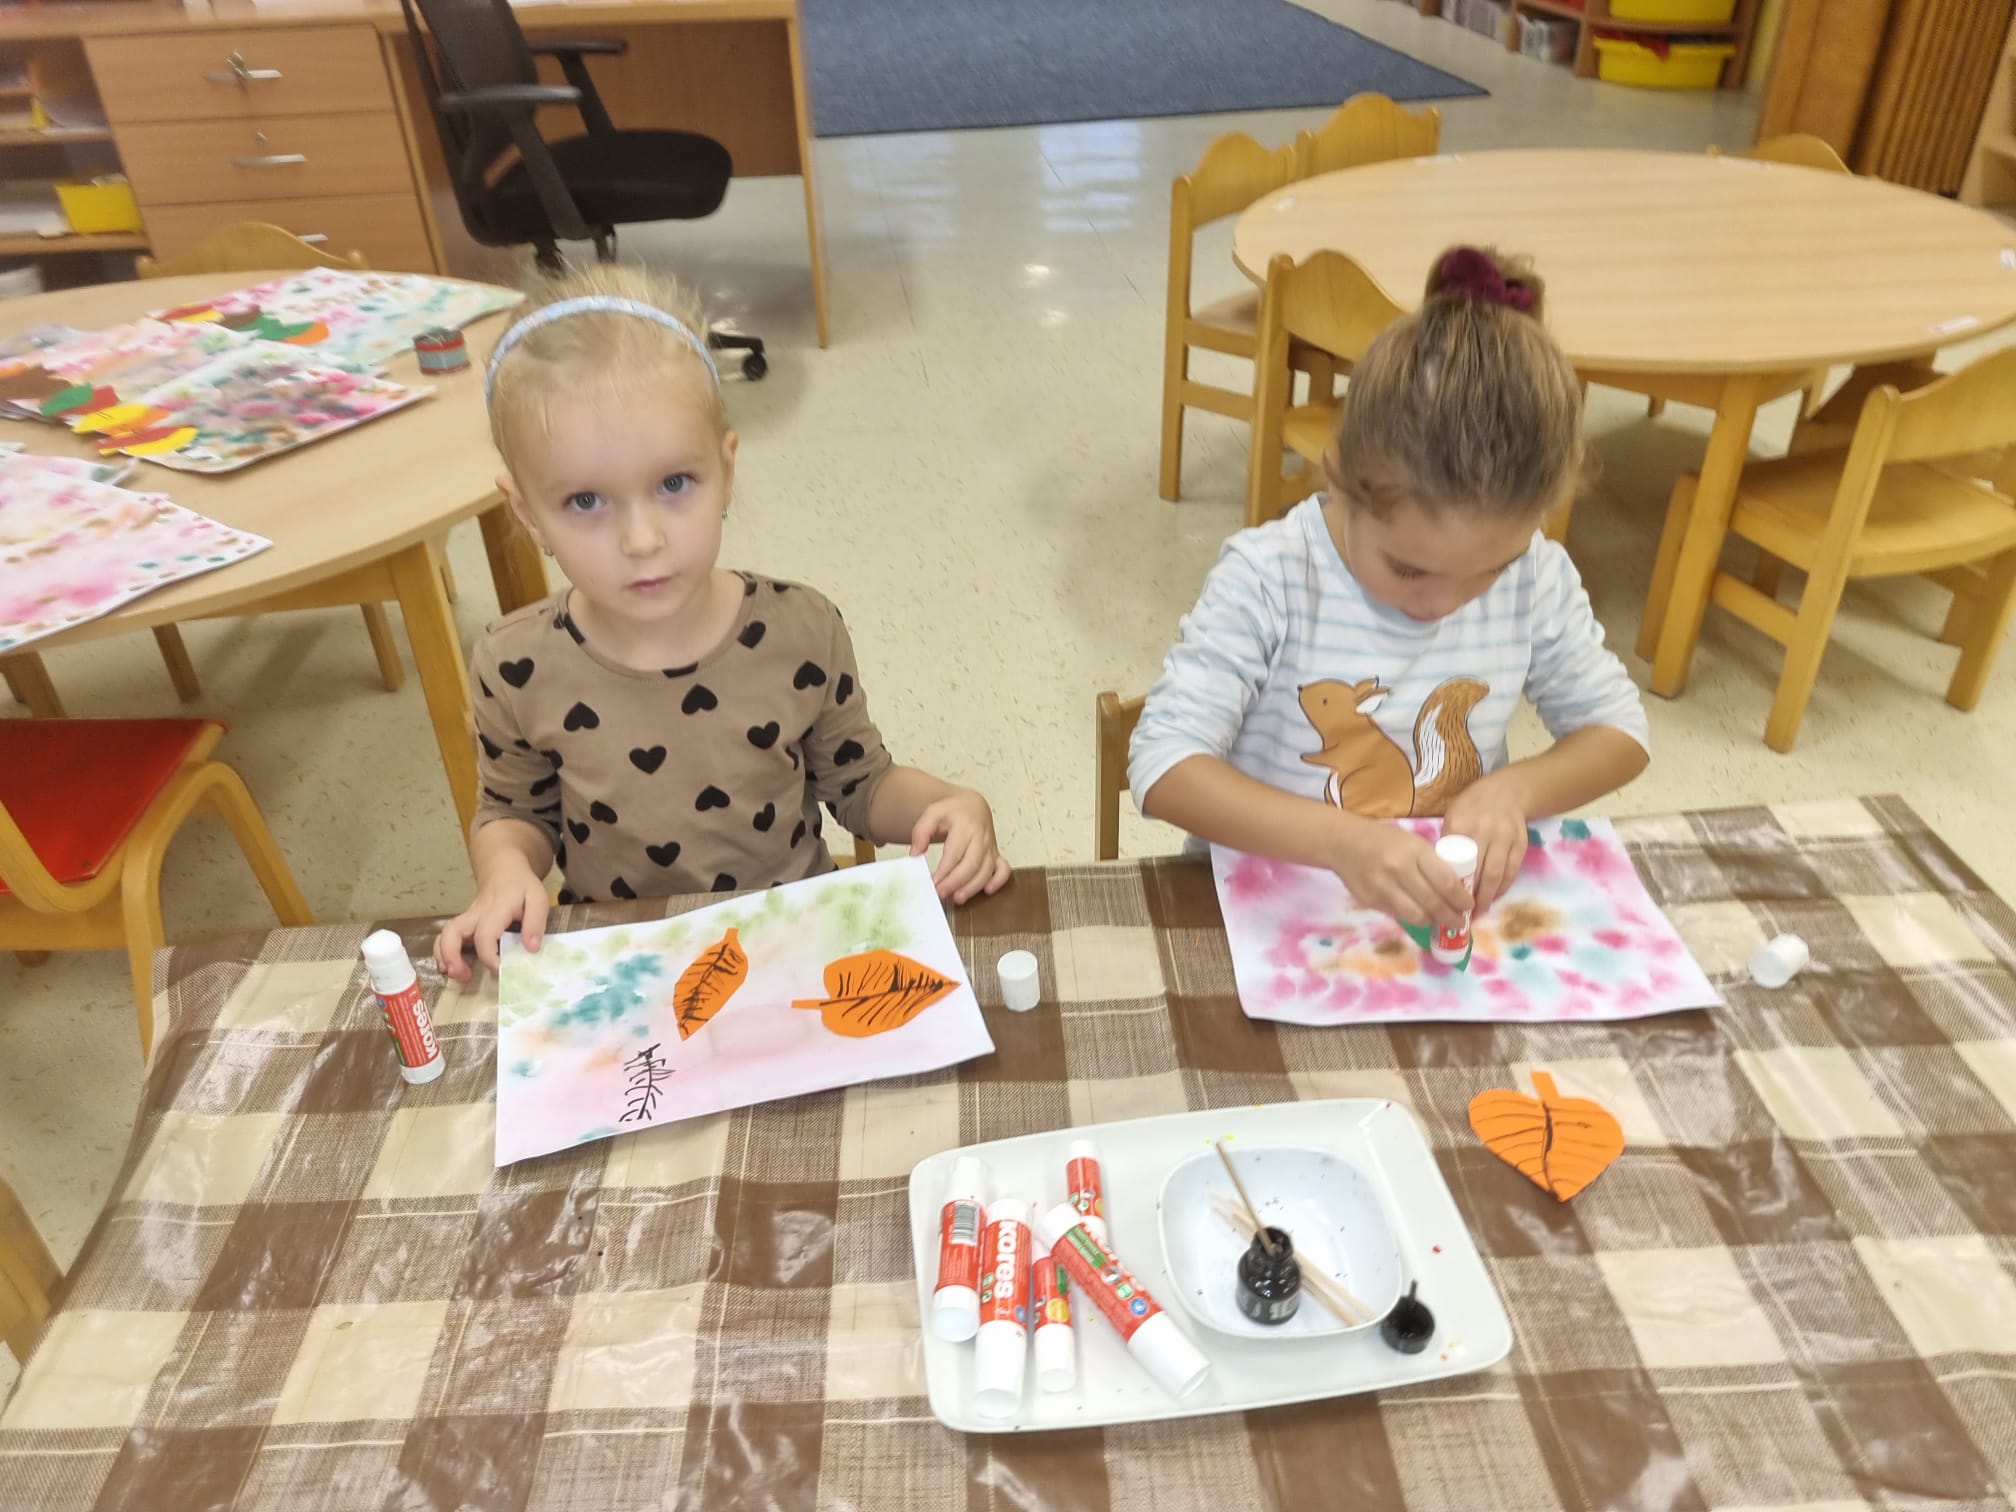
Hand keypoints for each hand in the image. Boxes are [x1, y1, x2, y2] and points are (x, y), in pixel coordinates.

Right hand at [434, 868, 550, 980]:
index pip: (484, 936)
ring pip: (444, 936)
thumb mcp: (537, 899)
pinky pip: (446, 938)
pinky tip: (454, 967)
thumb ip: (535, 923)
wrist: (504, 870)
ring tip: (458, 974)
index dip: (489, 957)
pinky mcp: (464, 924)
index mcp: (494, 911)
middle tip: (463, 975)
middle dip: (451, 956)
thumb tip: (531, 948)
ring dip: (445, 957)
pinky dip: (444, 953)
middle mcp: (474, 916)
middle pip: (451, 933)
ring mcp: (466, 920)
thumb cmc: (521, 886)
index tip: (501, 968)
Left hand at [910, 788, 1011, 903]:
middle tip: (942, 893)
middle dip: (956, 882)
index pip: (955, 851)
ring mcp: (991, 847)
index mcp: (965, 825)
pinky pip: (1004, 870)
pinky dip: (998, 881)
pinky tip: (987, 890)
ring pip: (986, 870)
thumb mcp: (932, 813)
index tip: (933, 882)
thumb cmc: (953, 812)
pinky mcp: (996, 855)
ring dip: (973, 887)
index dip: (945, 870)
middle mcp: (981, 837)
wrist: (972, 806)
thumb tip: (915, 853)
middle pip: (972, 863)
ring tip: (957, 898)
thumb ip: (921, 832)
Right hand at [1330, 815, 1470, 929]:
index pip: (1446, 882)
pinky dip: (1412, 918)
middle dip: (1451, 916)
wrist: (1342, 843)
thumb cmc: (1383, 839)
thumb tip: (1454, 890)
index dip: (1461, 899)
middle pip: (1433, 903)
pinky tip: (1419, 915)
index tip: (1469, 905)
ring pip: (1416, 916)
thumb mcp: (1412, 842)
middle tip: (1460, 921)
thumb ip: (1431, 864)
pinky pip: (1397, 915)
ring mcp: (1383, 887)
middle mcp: (1399, 869)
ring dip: (1432, 921)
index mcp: (1414, 851)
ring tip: (1440, 921)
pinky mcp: (1371, 900)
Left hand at [1442, 781, 1529, 915]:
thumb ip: (1447, 842)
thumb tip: (1440, 875)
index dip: (1451, 885)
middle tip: (1465, 914)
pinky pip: (1512, 871)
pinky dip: (1503, 887)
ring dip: (1489, 896)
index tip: (1446, 902)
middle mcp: (1484, 831)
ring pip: (1497, 874)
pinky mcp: (1520, 844)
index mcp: (1461, 825)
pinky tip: (1495, 896)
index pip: (1454, 861)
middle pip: (1478, 871)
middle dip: (1472, 897)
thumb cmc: (1472, 806)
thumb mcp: (1452, 817)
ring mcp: (1505, 838)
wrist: (1507, 791)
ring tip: (1480, 910)